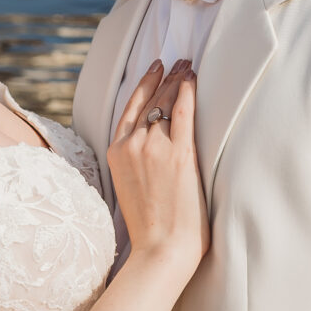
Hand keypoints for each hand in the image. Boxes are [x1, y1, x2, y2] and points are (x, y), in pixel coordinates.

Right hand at [107, 60, 206, 273]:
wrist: (161, 250)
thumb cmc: (151, 228)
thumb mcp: (129, 186)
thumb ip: (136, 162)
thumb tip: (152, 148)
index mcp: (116, 152)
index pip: (130, 108)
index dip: (144, 84)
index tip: (155, 69)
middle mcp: (132, 145)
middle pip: (149, 100)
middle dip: (164, 77)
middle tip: (177, 60)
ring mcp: (155, 147)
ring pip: (166, 103)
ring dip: (178, 80)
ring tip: (188, 66)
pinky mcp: (179, 154)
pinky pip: (184, 113)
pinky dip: (189, 93)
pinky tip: (194, 80)